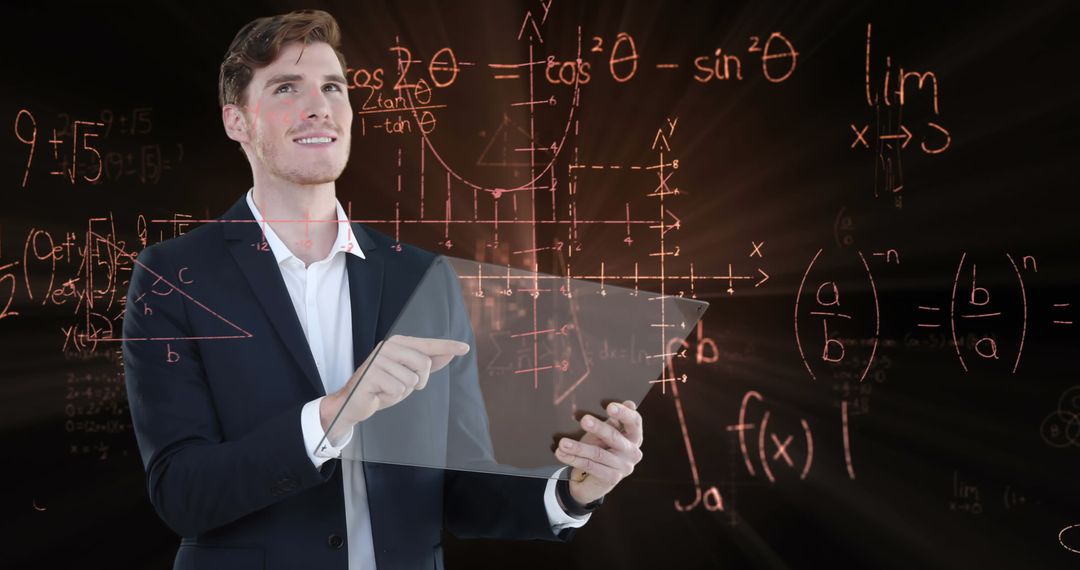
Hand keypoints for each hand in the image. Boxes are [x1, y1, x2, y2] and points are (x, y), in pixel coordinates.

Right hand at [321, 335, 469, 436]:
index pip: (428, 345)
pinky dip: (391, 397)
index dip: (448, 346)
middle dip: (418, 381)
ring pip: (411, 380)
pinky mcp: (370, 374)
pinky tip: (379, 394)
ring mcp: (377, 359)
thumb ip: (427, 363)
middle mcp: (388, 346)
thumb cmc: (383, 387)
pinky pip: (397, 389)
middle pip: (424, 364)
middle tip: (401, 385)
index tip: (465, 348)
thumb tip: (449, 353)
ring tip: (387, 389)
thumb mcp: (408, 375)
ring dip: (402, 391)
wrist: (354, 402)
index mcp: (398, 343)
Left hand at [554, 400, 643, 505]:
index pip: (634, 422)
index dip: (624, 413)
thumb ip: (615, 421)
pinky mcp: (612, 478)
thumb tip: (630, 403)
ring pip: (598, 453)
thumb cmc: (600, 450)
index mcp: (634, 437)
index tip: (610, 407)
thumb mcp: (605, 433)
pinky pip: (590, 465)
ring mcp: (624, 467)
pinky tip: (562, 454)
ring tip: (563, 443)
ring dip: (577, 447)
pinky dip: (573, 459)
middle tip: (584, 420)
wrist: (592, 479)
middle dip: (598, 428)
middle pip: (615, 437)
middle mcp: (633, 452)